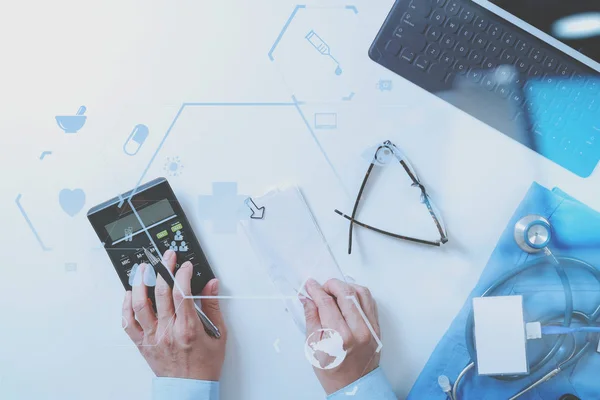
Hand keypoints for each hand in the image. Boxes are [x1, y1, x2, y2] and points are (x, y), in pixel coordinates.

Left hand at [122, 250, 226, 380]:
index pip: (181, 293)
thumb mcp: (218, 334)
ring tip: (143, 269)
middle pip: (161, 292)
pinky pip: (128, 323)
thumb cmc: (204, 365)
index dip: (182, 274)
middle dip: (164, 269)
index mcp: (188, 329)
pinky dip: (126, 306)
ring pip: (139, 305)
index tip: (185, 266)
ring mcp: (153, 337)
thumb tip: (211, 285)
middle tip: (166, 258)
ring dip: (140, 283)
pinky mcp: (143, 343)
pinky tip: (129, 294)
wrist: (190, 389)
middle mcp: (167, 331)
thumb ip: (213, 307)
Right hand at [302, 278, 380, 394]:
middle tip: (321, 287)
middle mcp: (359, 330)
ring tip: (335, 291)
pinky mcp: (377, 327)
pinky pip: (370, 302)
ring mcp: (371, 328)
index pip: (327, 303)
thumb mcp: (313, 347)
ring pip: (361, 293)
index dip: (316, 290)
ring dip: (346, 287)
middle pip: (346, 293)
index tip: (310, 285)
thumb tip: (307, 299)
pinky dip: (358, 294)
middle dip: (331, 285)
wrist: (354, 385)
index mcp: (340, 337)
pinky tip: (348, 298)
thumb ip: (311, 319)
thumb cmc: (332, 371)